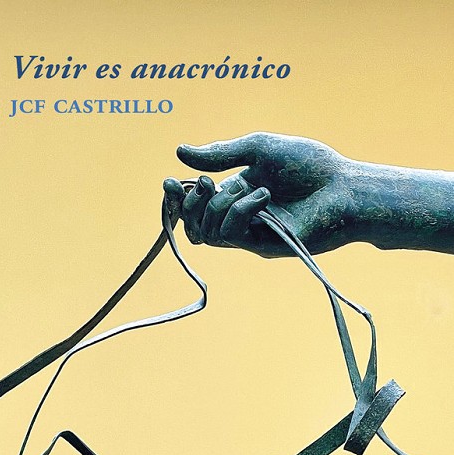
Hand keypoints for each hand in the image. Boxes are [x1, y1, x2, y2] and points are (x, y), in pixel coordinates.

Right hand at [164, 132, 356, 256]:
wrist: (343, 187)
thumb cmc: (309, 166)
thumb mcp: (259, 148)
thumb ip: (220, 153)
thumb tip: (179, 152)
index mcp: (235, 193)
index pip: (194, 205)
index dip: (176, 198)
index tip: (169, 181)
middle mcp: (239, 217)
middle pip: (194, 225)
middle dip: (190, 205)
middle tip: (205, 184)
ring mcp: (250, 235)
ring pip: (209, 233)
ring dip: (219, 206)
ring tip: (249, 187)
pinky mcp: (263, 247)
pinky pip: (232, 235)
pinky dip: (240, 211)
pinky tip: (263, 196)